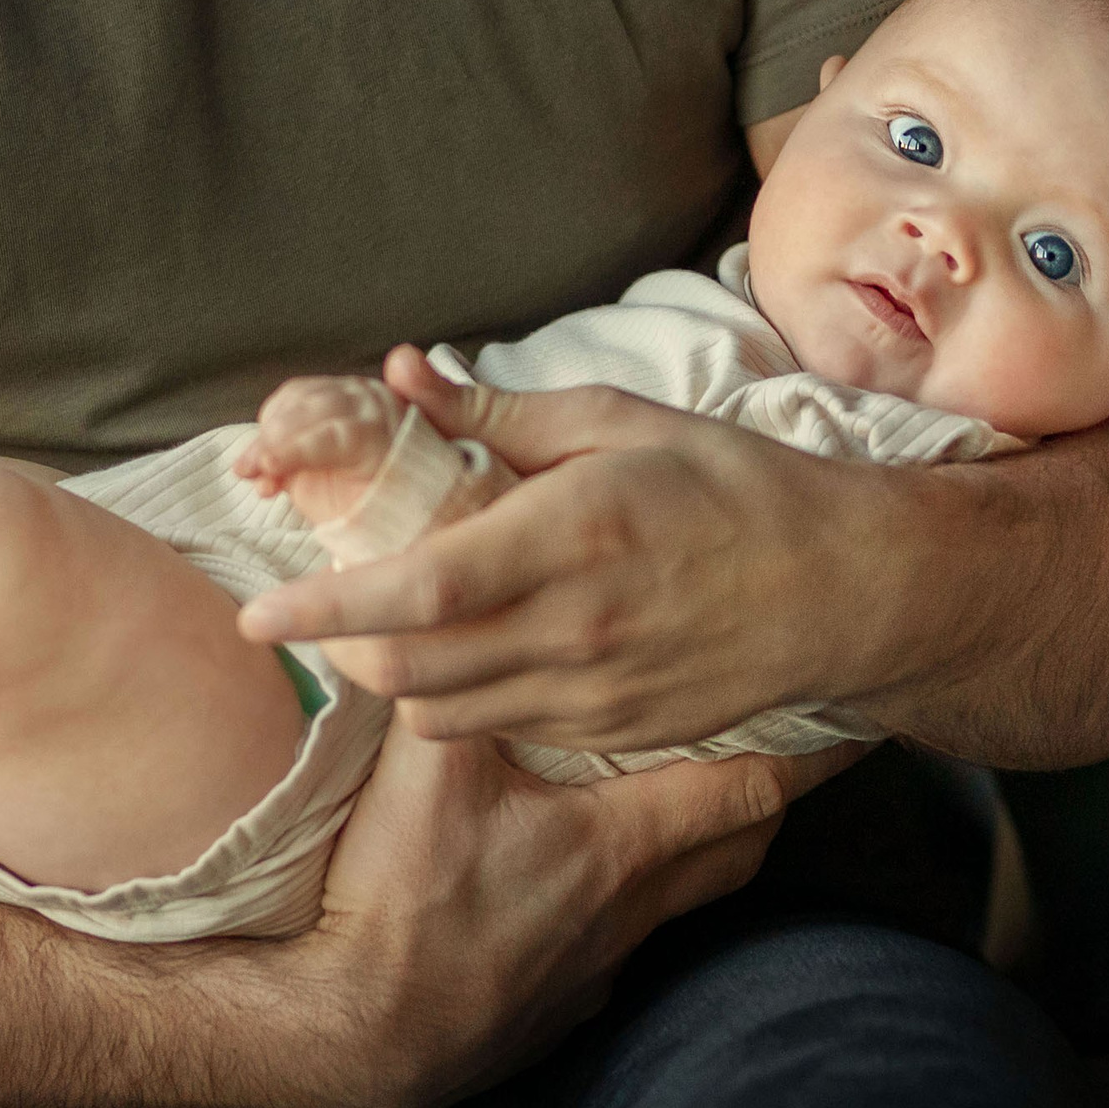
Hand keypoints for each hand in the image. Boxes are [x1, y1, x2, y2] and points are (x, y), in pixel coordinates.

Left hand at [239, 347, 881, 750]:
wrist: (848, 591)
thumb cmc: (736, 490)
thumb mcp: (622, 424)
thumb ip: (499, 416)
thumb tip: (405, 375)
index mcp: (571, 533)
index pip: (415, 588)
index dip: (323, 606)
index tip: (260, 612)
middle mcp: (575, 626)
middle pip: (407, 668)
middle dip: (343, 646)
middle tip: (323, 608)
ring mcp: (594, 692)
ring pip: (441, 712)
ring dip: (396, 677)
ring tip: (396, 628)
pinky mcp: (613, 732)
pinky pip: (499, 729)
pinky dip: (460, 702)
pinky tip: (477, 655)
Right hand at [261, 726, 846, 1107]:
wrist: (354, 1038)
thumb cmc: (399, 904)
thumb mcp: (426, 775)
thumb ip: (456, 682)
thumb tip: (456, 599)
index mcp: (620, 845)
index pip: (753, 786)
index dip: (812, 747)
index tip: (856, 711)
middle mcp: (630, 910)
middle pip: (740, 846)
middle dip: (773, 791)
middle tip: (787, 740)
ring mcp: (598, 967)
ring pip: (685, 899)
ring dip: (702, 847)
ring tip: (693, 794)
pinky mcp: (557, 1007)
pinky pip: (623, 944)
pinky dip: (628, 901)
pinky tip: (587, 877)